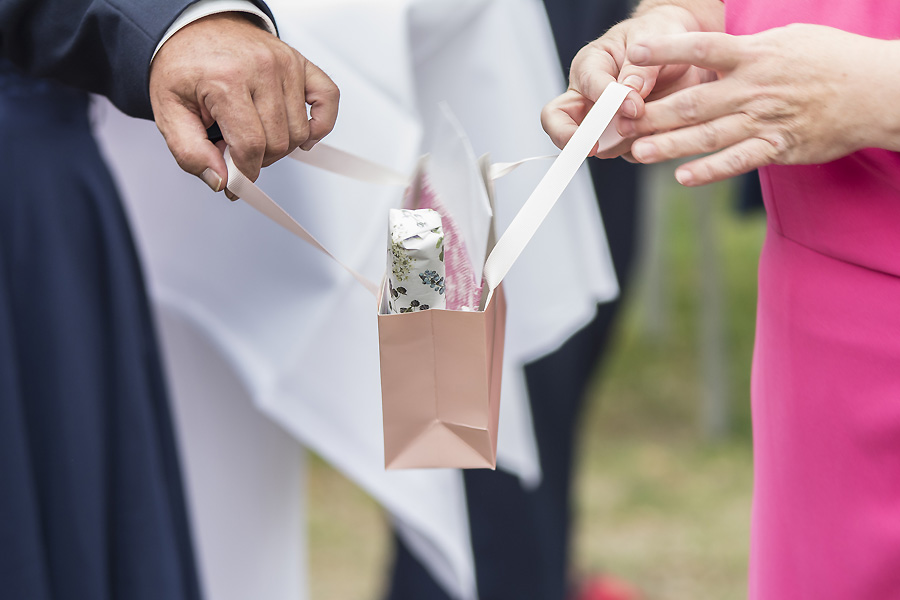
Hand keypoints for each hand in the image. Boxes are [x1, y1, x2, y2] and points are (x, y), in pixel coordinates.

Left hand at [149, 12, 339, 193]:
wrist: (195, 27)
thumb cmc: (185, 65)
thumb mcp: (168, 110)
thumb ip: (190, 151)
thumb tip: (220, 180)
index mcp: (227, 78)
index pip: (250, 145)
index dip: (244, 173)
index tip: (235, 183)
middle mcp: (261, 68)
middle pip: (278, 143)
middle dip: (258, 159)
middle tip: (236, 152)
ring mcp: (286, 64)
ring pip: (300, 132)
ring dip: (280, 145)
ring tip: (255, 135)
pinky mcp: (300, 63)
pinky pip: (329, 99)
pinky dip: (321, 124)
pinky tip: (303, 134)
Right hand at [541, 2, 722, 158]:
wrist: (683, 50)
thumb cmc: (659, 36)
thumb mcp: (653, 39)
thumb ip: (640, 68)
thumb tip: (628, 97)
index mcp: (590, 66)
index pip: (584, 86)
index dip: (606, 101)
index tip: (635, 107)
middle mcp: (587, 97)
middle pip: (555, 120)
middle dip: (570, 137)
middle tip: (592, 147)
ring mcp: (602, 122)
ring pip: (598, 145)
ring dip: (624, 143)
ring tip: (655, 125)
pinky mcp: (624, 139)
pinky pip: (628, 153)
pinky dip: (644, 147)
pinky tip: (661, 129)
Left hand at [620, 24, 899, 184]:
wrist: (877, 91)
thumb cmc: (828, 60)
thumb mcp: (786, 40)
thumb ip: (743, 51)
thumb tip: (707, 53)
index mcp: (755, 55)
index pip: (704, 50)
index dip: (668, 51)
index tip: (635, 52)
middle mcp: (755, 88)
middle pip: (693, 102)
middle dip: (652, 113)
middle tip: (618, 122)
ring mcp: (766, 121)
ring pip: (708, 135)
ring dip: (670, 145)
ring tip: (637, 151)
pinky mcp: (778, 148)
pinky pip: (738, 162)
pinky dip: (710, 171)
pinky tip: (682, 177)